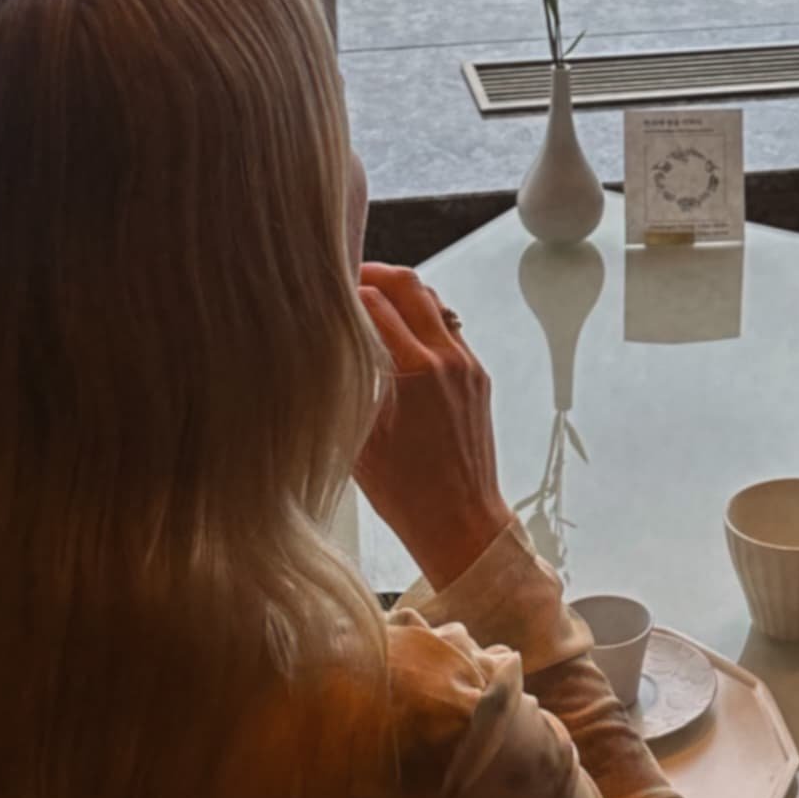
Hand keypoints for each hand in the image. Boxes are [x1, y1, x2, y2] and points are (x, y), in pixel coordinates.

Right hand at [353, 267, 513, 590]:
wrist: (461, 522)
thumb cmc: (405, 493)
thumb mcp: (358, 436)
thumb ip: (344, 383)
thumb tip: (320, 350)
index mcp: (415, 370)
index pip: (374, 302)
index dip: (344, 290)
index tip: (323, 291)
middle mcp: (447, 359)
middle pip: (410, 285)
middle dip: (376, 274)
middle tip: (347, 278)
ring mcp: (467, 365)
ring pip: (433, 302)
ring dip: (401, 294)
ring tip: (370, 301)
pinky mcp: (477, 377)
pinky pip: (448, 329)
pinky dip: (421, 320)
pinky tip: (398, 335)